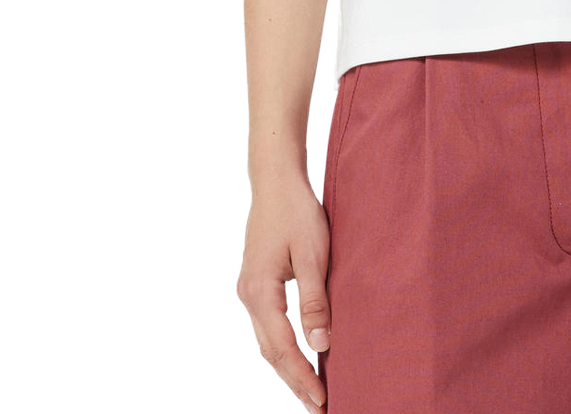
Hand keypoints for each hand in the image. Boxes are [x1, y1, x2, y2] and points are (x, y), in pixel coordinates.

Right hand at [236, 172, 332, 410]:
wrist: (276, 181)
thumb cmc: (297, 211)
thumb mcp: (314, 253)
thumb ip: (315, 299)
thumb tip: (320, 345)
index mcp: (259, 291)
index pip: (282, 347)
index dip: (302, 376)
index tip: (321, 400)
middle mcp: (248, 296)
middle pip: (270, 352)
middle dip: (294, 382)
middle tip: (319, 409)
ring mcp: (249, 291)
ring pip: (267, 342)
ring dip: (288, 368)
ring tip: (312, 393)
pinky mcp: (256, 285)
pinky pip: (268, 327)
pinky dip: (284, 348)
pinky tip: (301, 356)